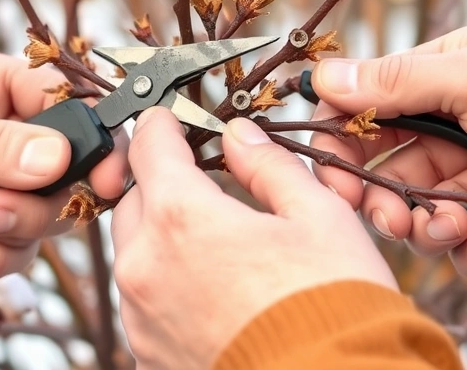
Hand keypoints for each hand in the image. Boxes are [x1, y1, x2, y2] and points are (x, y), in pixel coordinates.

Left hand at [110, 107, 395, 369]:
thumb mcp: (319, 217)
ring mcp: (141, 318)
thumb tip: (239, 137)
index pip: (148, 146)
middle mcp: (146, 267)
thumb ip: (269, 166)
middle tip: (202, 181)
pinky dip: (169, 285)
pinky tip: (215, 290)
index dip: (161, 124)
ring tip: (217, 243)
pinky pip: (145, 302)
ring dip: (163, 236)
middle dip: (162, 183)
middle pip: (133, 200)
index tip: (171, 120)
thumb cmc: (333, 309)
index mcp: (182, 219)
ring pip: (135, 253)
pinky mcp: (148, 355)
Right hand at [308, 26, 466, 273]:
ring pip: (413, 210)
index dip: (340, 139)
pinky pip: (453, 241)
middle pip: (382, 166)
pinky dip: (465, 247)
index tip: (326, 171)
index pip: (366, 105)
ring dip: (426, 226)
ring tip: (456, 226)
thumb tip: (321, 76)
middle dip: (379, 197)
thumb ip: (395, 82)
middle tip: (385, 216)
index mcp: (443, 75)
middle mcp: (451, 123)